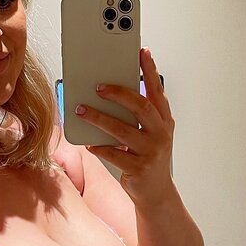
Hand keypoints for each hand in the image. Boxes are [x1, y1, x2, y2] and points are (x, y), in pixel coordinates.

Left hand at [75, 46, 175, 206]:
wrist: (156, 193)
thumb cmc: (149, 158)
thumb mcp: (149, 133)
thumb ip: (136, 115)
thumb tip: (108, 93)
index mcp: (163, 120)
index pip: (157, 90)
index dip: (150, 70)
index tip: (142, 52)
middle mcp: (160, 133)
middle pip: (140, 107)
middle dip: (118, 94)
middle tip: (98, 86)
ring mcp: (151, 151)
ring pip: (122, 130)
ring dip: (99, 118)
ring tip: (81, 110)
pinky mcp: (138, 168)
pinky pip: (114, 154)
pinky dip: (100, 147)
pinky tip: (89, 142)